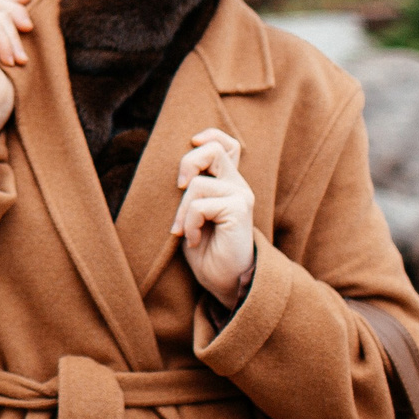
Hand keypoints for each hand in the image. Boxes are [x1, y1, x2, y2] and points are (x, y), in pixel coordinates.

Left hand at [171, 128, 256, 303]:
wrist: (225, 282)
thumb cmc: (206, 250)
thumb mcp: (193, 214)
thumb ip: (192, 191)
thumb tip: (176, 173)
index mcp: (228, 183)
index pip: (227, 144)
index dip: (210, 135)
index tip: (192, 141)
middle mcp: (238, 185)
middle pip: (214, 150)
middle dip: (188, 163)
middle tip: (179, 187)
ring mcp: (241, 196)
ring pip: (199, 184)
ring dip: (182, 211)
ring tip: (186, 232)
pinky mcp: (239, 211)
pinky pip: (200, 205)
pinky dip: (188, 224)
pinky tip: (194, 240)